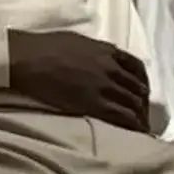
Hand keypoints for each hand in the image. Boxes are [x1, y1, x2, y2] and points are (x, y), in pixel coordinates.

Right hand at [7, 30, 151, 131]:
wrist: (30, 58)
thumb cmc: (45, 46)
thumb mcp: (78, 40)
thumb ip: (95, 51)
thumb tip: (101, 57)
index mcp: (107, 51)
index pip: (137, 68)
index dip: (143, 83)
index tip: (142, 93)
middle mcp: (111, 68)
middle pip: (138, 88)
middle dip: (143, 104)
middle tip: (143, 116)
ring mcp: (104, 86)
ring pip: (134, 104)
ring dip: (140, 118)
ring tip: (142, 130)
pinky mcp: (94, 103)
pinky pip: (122, 116)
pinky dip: (133, 125)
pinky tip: (136, 133)